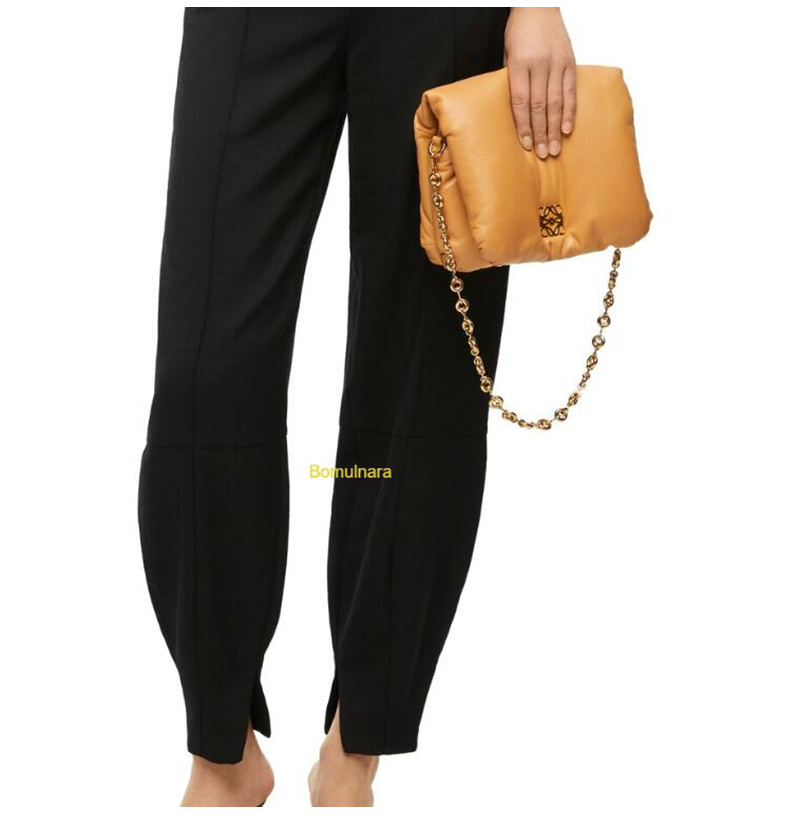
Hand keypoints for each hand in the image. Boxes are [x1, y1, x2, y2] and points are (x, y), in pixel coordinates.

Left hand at [505, 8, 575, 157]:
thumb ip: (512, 82)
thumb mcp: (508, 55)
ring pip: (556, 102)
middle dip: (541, 133)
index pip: (521, 102)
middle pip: (540, 106)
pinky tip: (567, 129)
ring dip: (555, 129)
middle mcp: (540, 64)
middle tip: (543, 154)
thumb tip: (515, 113)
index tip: (526, 145)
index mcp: (519, 64)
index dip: (524, 126)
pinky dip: (570, 112)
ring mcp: (557, 63)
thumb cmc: (518, 33)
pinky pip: (571, 91)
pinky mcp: (570, 62)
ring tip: (555, 148)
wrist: (538, 6)